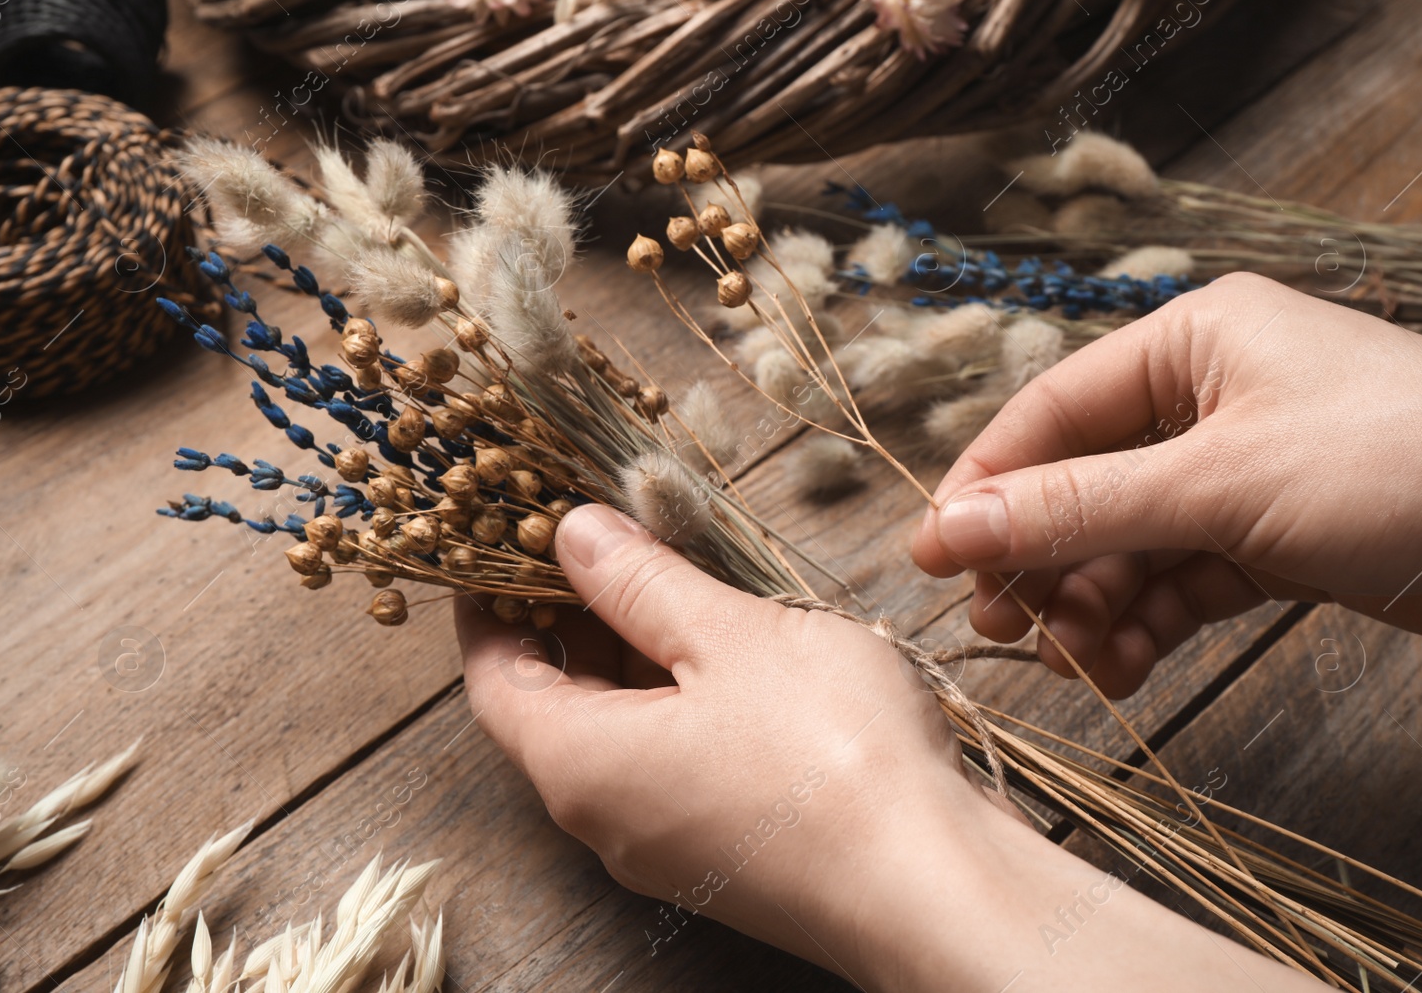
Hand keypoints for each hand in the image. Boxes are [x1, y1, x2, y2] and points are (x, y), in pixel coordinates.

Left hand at [457, 504, 1324, 990]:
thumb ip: (638, 580)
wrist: (933, 887)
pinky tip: (728, 654)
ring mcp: (665, 849)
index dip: (488, 605)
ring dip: (628, 658)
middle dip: (566, 620)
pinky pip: (670, 767)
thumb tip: (570, 535)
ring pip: (619, 737)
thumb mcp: (725, 635)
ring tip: (668, 580)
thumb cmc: (826, 755)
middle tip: (593, 541)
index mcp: (577, 761)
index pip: (493, 675)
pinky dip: (674, 702)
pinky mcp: (724, 861)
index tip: (497, 544)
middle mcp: (604, 820)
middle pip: (553, 708)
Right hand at [914, 274, 1421, 697]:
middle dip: (1042, 560)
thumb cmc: (1400, 466)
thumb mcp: (1218, 485)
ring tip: (1081, 666)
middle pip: (1082, 483)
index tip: (933, 564)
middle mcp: (1208, 397)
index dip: (985, 489)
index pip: (1049, 414)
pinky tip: (1127, 669)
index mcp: (1189, 342)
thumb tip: (942, 531)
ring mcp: (1243, 469)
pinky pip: (1181, 576)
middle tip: (1006, 633)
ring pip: (1128, 541)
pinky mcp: (1277, 534)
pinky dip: (1150, 621)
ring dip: (1095, 604)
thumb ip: (1075, 510)